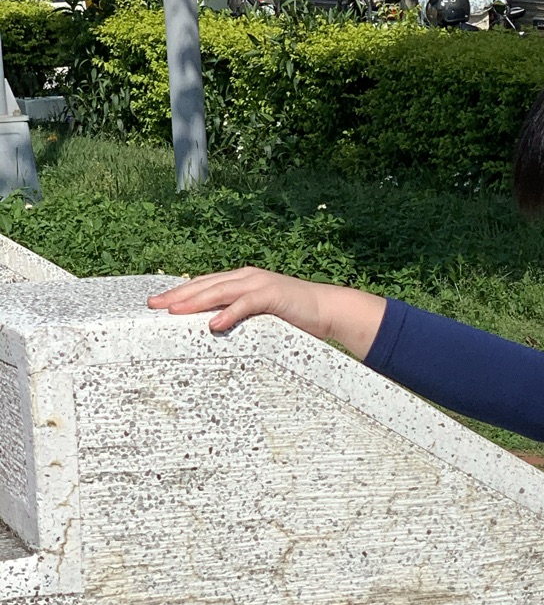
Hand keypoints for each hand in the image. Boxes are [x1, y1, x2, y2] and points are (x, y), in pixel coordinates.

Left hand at [147, 268, 387, 358]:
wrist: (328, 309)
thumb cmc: (295, 316)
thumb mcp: (260, 315)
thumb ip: (239, 316)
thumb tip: (213, 328)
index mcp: (242, 280)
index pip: (205, 284)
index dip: (181, 292)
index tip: (157, 302)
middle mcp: (247, 276)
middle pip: (205, 284)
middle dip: (178, 294)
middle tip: (153, 304)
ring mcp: (259, 283)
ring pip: (220, 291)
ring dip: (195, 301)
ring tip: (173, 311)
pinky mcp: (273, 295)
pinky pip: (246, 304)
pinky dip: (229, 313)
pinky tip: (213, 324)